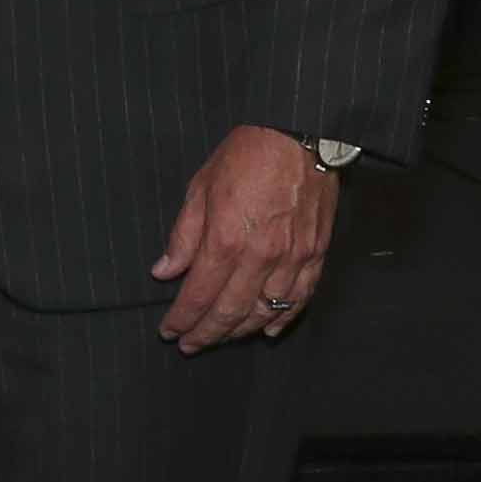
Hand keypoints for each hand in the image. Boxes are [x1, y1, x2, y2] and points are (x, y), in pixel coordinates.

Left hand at [152, 124, 337, 351]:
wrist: (299, 135)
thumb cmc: (245, 155)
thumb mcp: (200, 189)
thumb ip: (183, 236)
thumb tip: (164, 271)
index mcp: (226, 241)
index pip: (198, 296)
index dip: (182, 319)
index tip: (169, 332)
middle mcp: (260, 257)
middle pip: (230, 312)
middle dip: (206, 334)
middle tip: (190, 345)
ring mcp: (292, 258)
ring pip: (264, 312)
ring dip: (240, 331)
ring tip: (221, 338)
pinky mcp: (316, 253)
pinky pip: (300, 297)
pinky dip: (283, 318)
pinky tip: (266, 330)